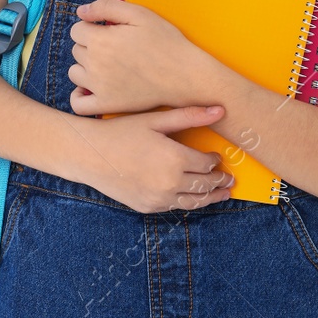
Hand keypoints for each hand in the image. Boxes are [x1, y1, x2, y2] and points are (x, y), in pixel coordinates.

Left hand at [67, 0, 216, 114]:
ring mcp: (99, 87)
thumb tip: (80, 11)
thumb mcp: (139, 14)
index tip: (109, 31)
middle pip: (76, 49)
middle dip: (90, 45)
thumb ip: (106, 7)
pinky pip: (79, 103)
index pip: (76, 29)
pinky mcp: (108, 104)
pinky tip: (91, 88)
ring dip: (85, 67)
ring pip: (75, 73)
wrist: (186, 76)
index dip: (92, 27)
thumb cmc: (166, 42)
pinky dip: (80, 96)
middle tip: (115, 47)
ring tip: (108, 65)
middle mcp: (95, 64)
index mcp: (100, 40)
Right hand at [68, 105, 235, 212]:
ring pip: (195, 202)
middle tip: (228, 178)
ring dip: (211, 198)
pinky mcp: (148, 206)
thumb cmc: (120, 132)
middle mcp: (170, 183)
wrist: (89, 154)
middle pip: (205, 185)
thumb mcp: (154, 120)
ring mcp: (159, 198)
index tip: (216, 157)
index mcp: (175, 159)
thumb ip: (189, 116)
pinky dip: (188, 202)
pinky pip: (175, 207)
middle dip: (219, 181)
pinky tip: (192, 197)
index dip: (215, 161)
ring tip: (222, 194)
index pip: (207, 164)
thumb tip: (220, 110)